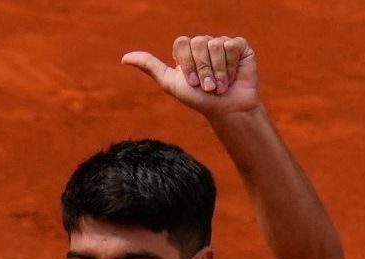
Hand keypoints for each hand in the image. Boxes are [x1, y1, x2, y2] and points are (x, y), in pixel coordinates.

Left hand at [122, 35, 258, 118]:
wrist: (226, 110)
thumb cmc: (198, 99)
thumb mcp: (171, 84)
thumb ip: (150, 67)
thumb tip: (124, 58)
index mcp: (187, 50)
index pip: (181, 43)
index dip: (187, 64)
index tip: (192, 84)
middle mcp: (203, 43)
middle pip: (198, 43)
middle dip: (202, 70)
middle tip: (207, 87)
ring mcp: (222, 43)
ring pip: (216, 45)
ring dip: (218, 71)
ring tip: (220, 86)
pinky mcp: (240, 46)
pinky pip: (231, 46)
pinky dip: (230, 66)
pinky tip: (232, 77)